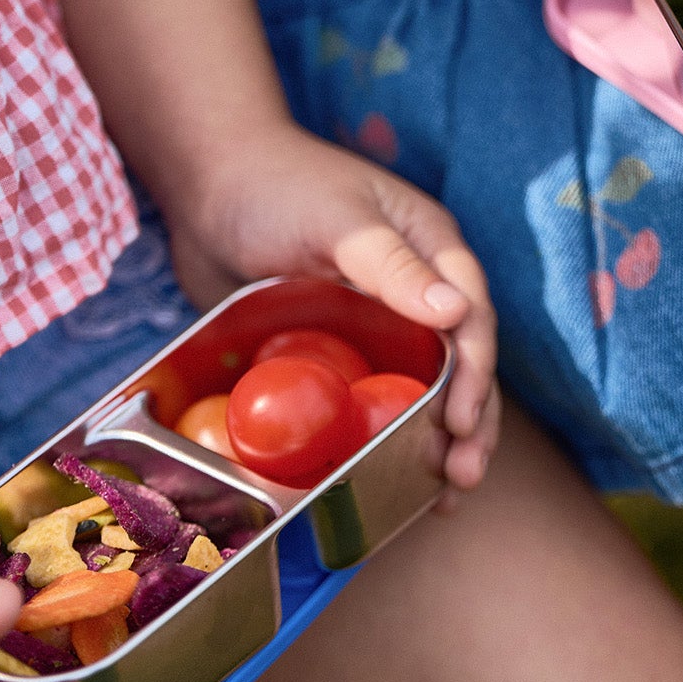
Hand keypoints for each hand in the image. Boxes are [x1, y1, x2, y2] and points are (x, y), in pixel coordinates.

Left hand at [166, 122, 498, 497]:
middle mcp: (417, 289)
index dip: (476, 374)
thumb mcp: (337, 222)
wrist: (206, 184)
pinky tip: (392, 479)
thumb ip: (393, 266)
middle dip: (470, 423)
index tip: (461, 422)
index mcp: (433, 248)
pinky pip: (374, 397)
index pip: (472, 318)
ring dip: (438, 442)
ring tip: (445, 497)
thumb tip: (457, 314)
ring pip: (425, 390)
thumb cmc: (277, 186)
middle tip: (464, 477)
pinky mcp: (344, 348)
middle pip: (461, 364)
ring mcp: (381, 323)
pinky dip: (388, 438)